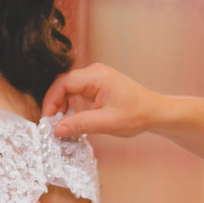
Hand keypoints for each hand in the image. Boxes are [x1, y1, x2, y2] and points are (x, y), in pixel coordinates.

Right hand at [42, 63, 159, 138]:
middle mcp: (95, 73)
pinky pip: (77, 92)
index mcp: (97, 76)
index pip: (63, 83)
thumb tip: (56, 129)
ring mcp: (96, 78)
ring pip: (68, 88)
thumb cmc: (137, 115)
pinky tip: (73, 119)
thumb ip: (80, 124)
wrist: (155, 112)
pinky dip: (71, 105)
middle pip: (63, 84)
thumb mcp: (108, 123)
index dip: (51, 101)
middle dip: (54, 104)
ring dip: (62, 105)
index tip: (48, 120)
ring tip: (62, 123)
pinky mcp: (98, 85)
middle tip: (52, 124)